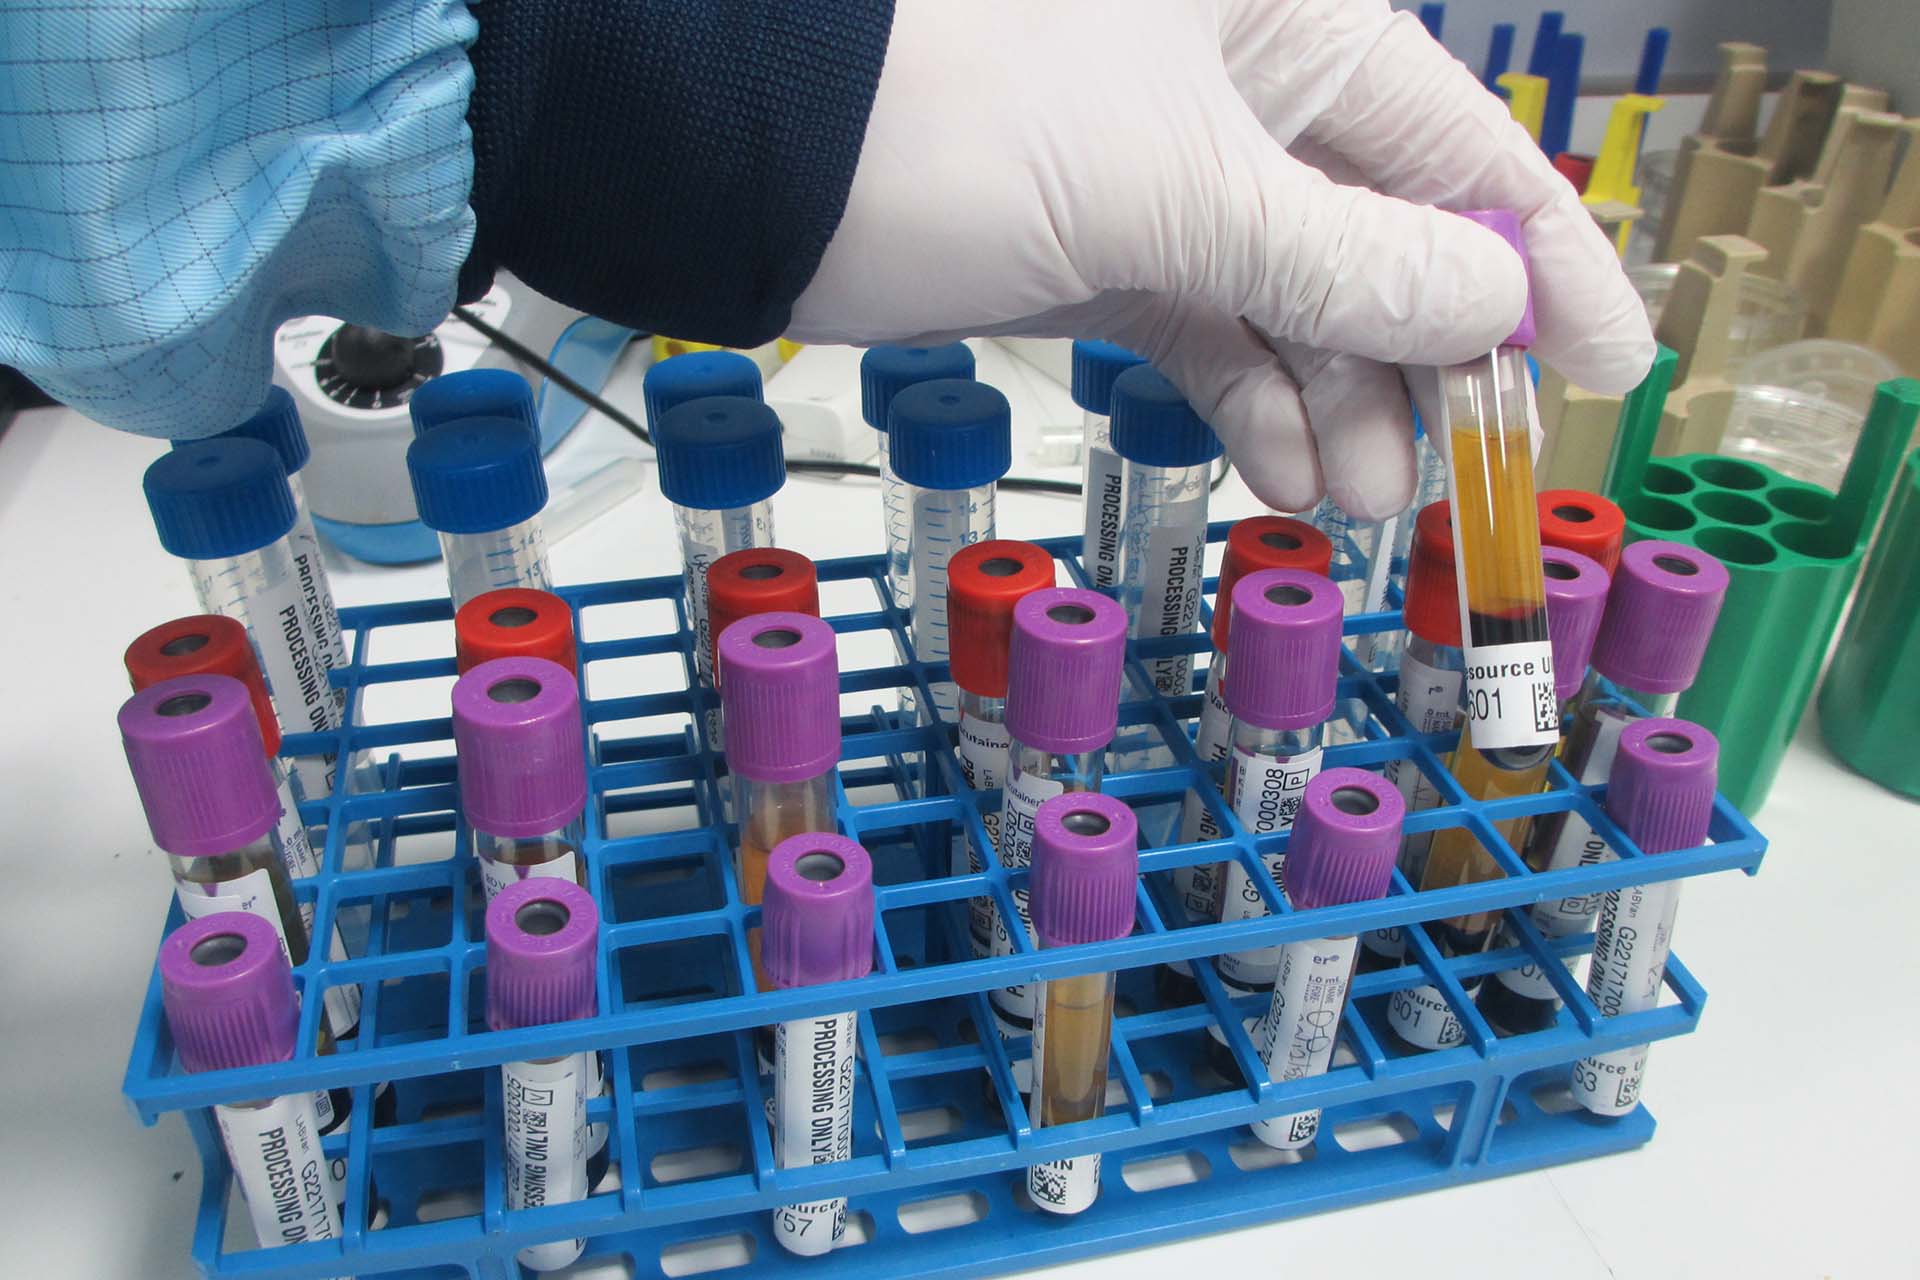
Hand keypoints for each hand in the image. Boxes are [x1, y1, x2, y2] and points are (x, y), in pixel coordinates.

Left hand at [791, 0, 1653, 516]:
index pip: (1464, 146)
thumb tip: (1492, 304)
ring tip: (1367, 503)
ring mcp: (1172, 174)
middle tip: (1466, 474)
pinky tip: (1291, 471)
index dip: (1545, 262)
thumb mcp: (1180, 192)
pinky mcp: (1107, 248)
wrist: (755, 161)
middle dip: (1428, 361)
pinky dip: (1251, 400)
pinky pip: (1214, 329)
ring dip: (1341, 402)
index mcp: (1290, 22)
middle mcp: (1244, 88)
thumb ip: (1346, 261)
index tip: (1609, 369)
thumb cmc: (951, 115)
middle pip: (1388, 235)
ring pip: (1301, 299)